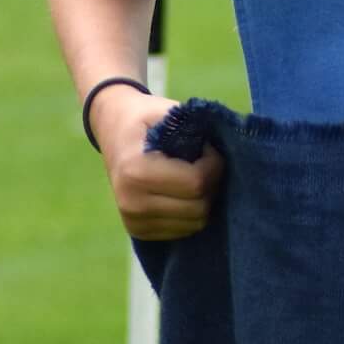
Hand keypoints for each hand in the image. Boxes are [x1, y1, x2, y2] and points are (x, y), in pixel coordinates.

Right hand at [93, 84, 226, 239]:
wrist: (112, 129)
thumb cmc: (145, 118)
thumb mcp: (167, 110)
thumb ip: (195, 127)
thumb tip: (231, 141)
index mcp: (136, 172)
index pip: (197, 183)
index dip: (214, 165)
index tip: (209, 149)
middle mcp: (132, 203)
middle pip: (199, 208)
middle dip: (212, 184)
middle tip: (206, 163)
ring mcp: (134, 222)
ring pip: (195, 223)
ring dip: (204, 200)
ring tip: (194, 176)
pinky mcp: (139, 232)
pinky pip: (183, 231)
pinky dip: (191, 212)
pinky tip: (183, 192)